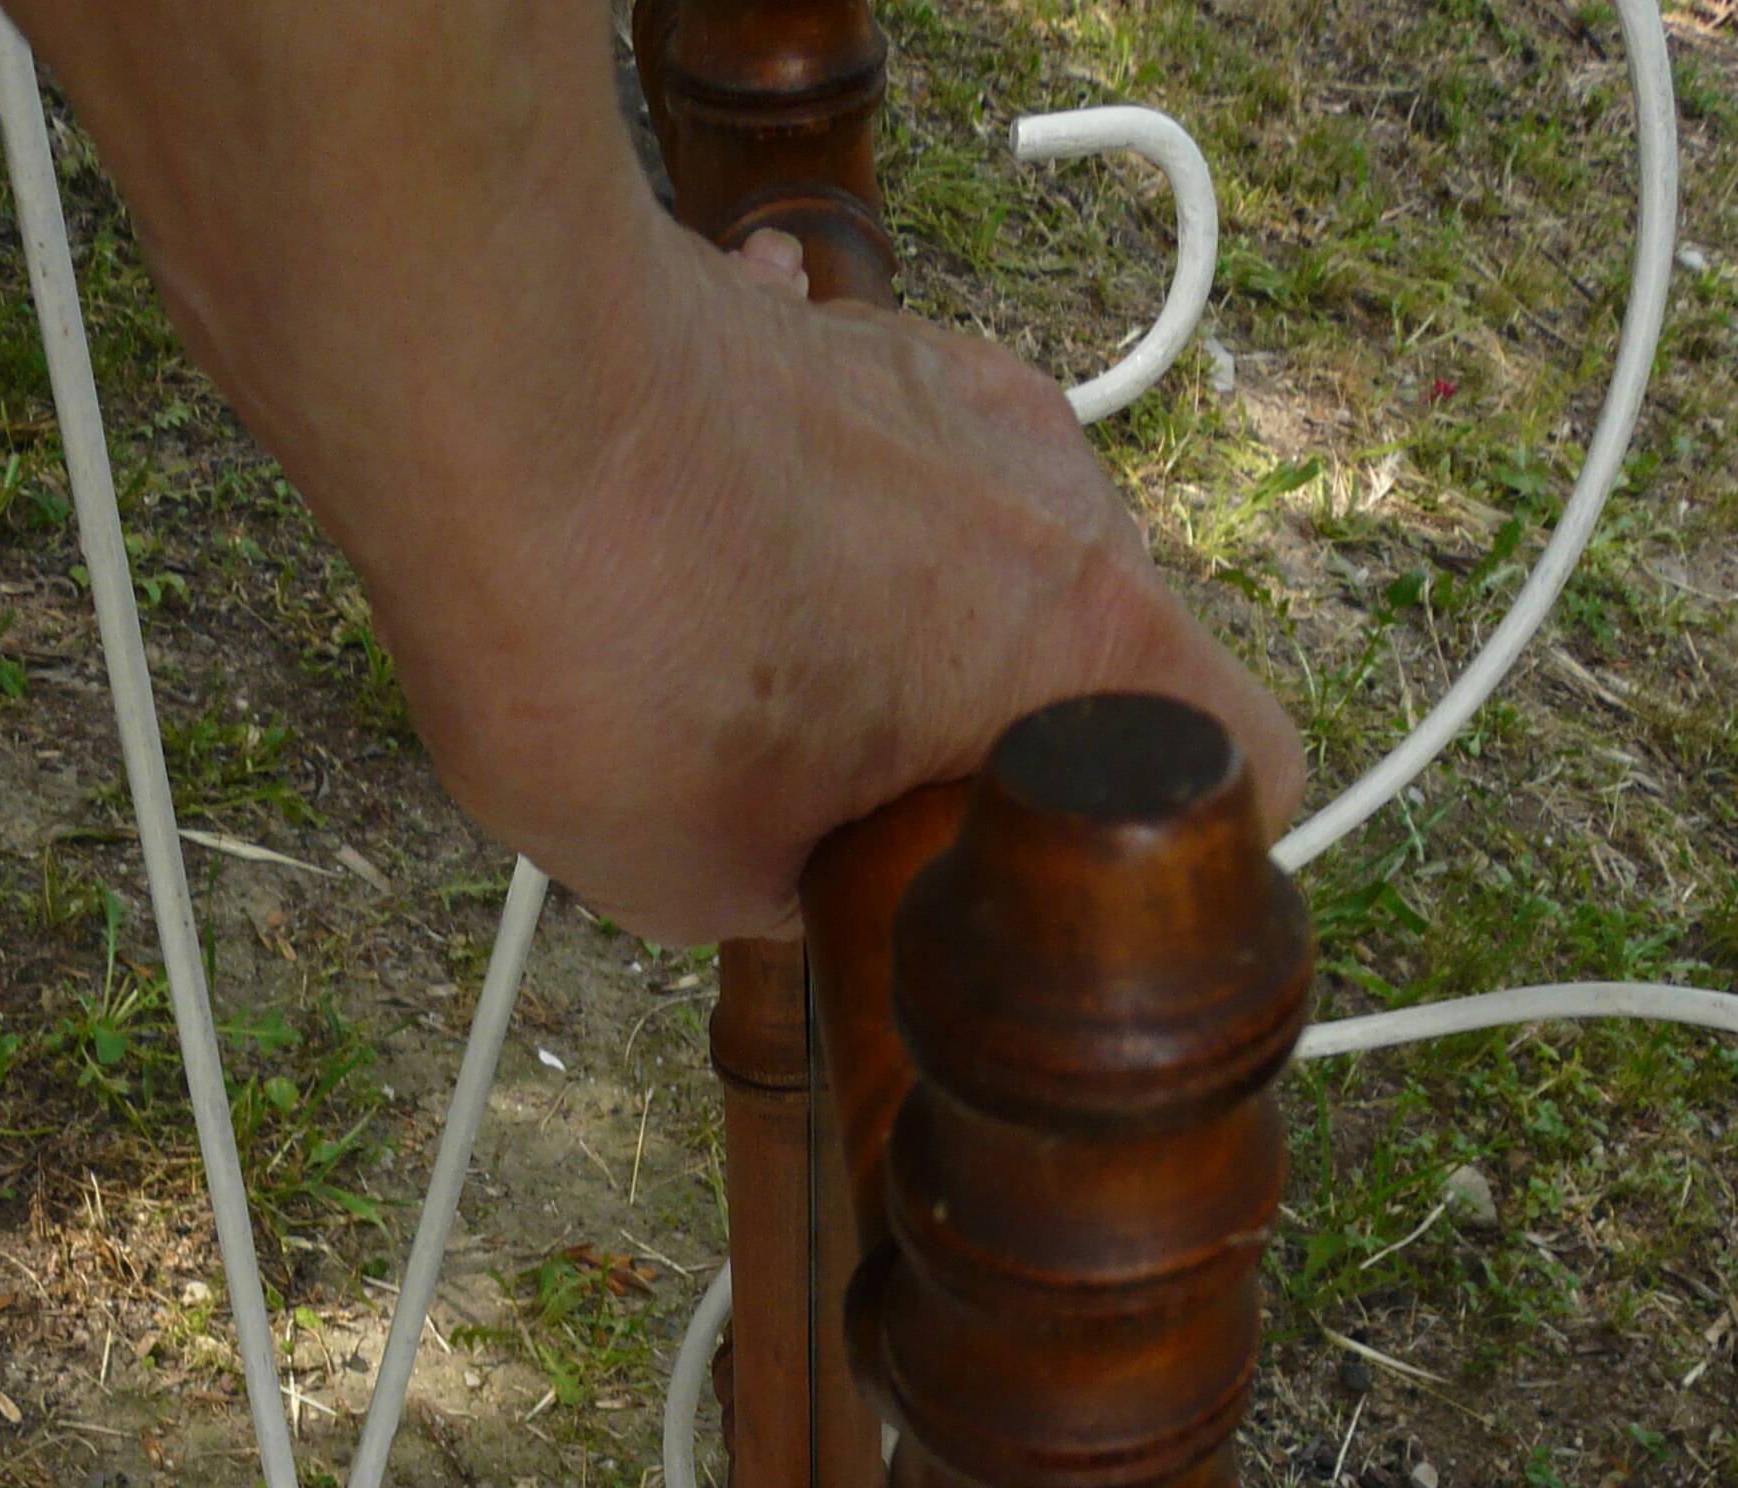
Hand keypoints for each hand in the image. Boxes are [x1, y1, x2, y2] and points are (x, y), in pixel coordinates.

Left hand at [373, 215, 1304, 942]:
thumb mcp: (712, 882)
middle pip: (1103, 656)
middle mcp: (1062, 496)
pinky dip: (829, 525)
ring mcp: (961, 396)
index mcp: (1085, 645)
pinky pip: (885, 462)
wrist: (485, 394)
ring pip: (992, 556)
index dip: (1188, 851)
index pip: (1251, 762)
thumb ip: (825, 889)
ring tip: (763, 683)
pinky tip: (719, 562)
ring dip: (911, 630)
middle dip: (1005, 740)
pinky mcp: (856, 340)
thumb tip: (809, 874)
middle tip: (879, 814)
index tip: (1095, 897)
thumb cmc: (612, 644)